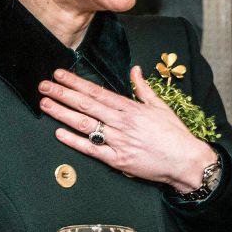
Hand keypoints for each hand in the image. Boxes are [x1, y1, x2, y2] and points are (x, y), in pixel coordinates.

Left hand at [38, 66, 216, 191]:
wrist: (187, 162)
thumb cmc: (174, 134)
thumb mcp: (160, 106)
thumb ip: (143, 88)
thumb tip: (135, 69)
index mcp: (131, 109)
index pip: (97, 92)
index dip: (76, 82)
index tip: (60, 74)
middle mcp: (122, 123)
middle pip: (86, 105)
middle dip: (63, 93)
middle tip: (44, 85)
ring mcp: (118, 142)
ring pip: (85, 125)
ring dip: (62, 113)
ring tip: (45, 104)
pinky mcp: (117, 160)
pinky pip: (91, 149)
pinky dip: (74, 141)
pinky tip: (59, 133)